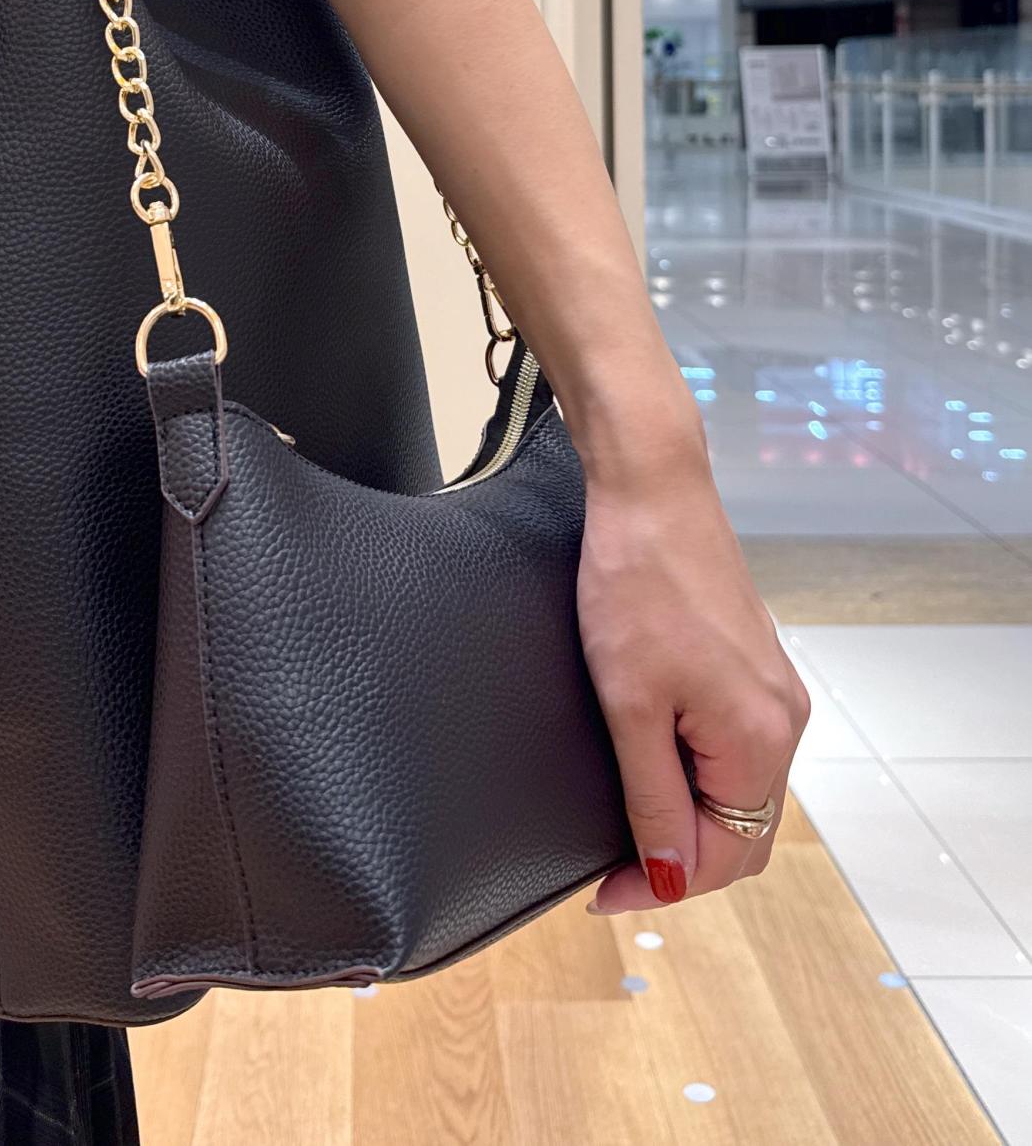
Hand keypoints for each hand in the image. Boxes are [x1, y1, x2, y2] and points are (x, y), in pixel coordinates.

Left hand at [574, 449, 810, 911]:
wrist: (653, 493)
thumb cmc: (637, 586)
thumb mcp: (631, 707)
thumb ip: (654, 799)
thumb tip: (668, 876)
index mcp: (761, 740)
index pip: (723, 856)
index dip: (660, 885)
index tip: (603, 892)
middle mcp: (783, 722)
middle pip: (742, 834)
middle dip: (679, 862)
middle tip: (610, 870)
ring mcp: (774, 692)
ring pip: (741, 794)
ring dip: (691, 822)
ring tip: (625, 828)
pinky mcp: (754, 668)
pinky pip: (737, 751)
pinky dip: (700, 780)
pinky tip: (654, 774)